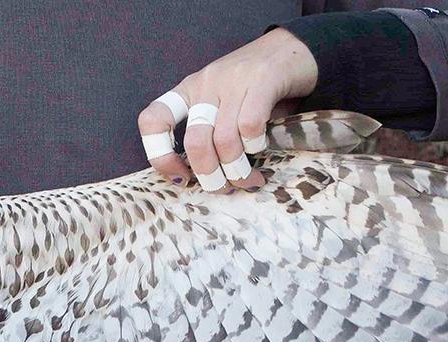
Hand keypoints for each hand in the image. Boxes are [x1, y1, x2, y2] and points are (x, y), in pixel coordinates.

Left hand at [139, 27, 317, 190]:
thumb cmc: (256, 86)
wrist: (294, 47)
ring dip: (237, 170)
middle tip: (225, 188)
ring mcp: (233, 80)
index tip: (181, 177)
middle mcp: (206, 84)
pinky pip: (250, 125)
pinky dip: (255, 146)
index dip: (160, 156)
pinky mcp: (262, 80)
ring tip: (250, 179)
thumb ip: (212, 134)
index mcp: (188, 90)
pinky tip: (262, 147)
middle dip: (210, 176)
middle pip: (195, 143)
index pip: (153, 120)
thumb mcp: (224, 105)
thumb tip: (210, 179)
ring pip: (224, 140)